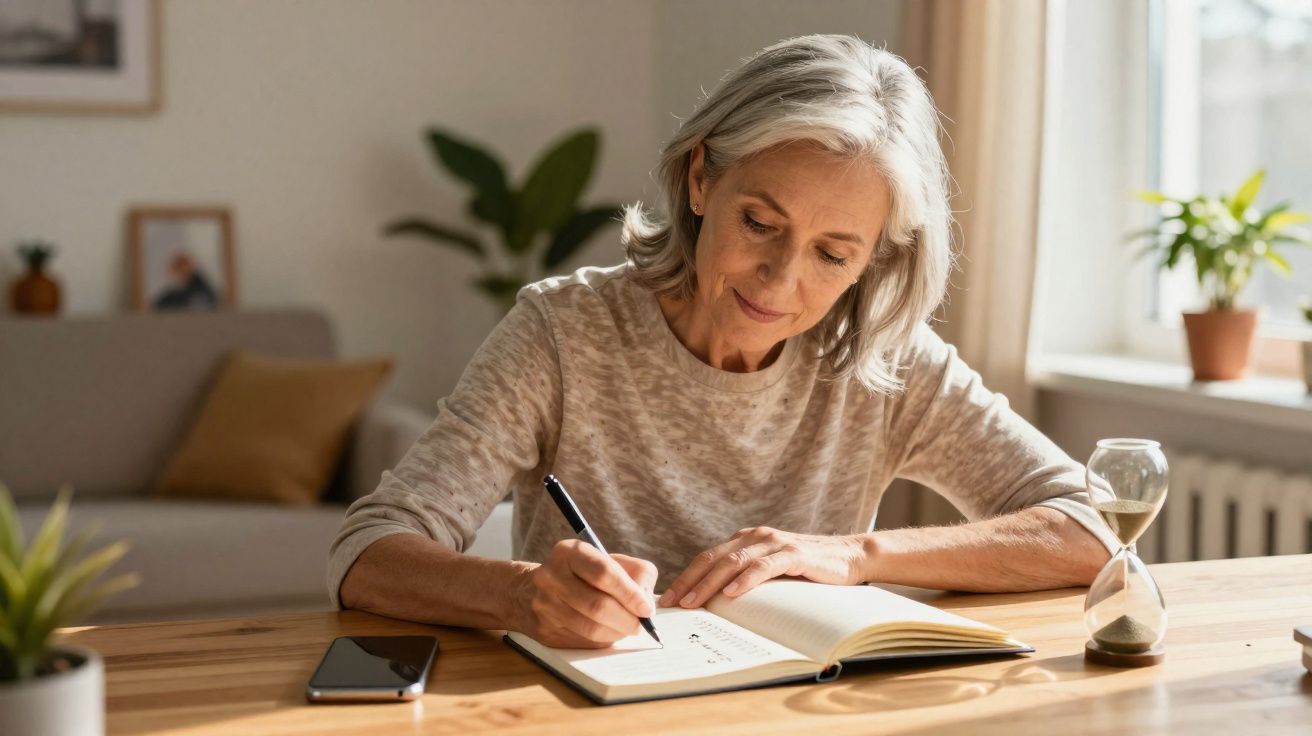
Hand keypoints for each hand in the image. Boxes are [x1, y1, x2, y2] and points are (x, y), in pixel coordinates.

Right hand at [510, 539, 657, 647]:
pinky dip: (603, 640)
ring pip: (591, 628)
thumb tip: (646, 600)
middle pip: (598, 605)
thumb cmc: (580, 574)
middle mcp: (551, 577)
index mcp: (569, 553)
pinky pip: (582, 641)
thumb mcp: (606, 559)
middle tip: (640, 624)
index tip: (646, 608)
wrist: (528, 591)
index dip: (630, 593)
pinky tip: (608, 633)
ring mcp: (544, 606)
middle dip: (627, 619)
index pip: (604, 573)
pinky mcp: (544, 631)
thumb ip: (635, 572)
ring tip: (627, 628)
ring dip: (617, 632)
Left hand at [658, 527, 872, 608]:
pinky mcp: (794, 554)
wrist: (851, 557)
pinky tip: (732, 593)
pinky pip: (764, 566)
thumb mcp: (771, 572)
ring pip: (733, 562)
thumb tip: (715, 603)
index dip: (685, 577)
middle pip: (713, 559)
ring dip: (710, 583)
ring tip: (693, 601)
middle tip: (671, 603)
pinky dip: (746, 579)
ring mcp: (774, 543)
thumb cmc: (808, 569)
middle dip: (689, 582)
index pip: (707, 558)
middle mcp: (756, 536)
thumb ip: (746, 577)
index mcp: (746, 540)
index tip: (667, 599)